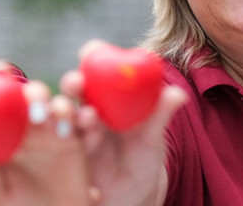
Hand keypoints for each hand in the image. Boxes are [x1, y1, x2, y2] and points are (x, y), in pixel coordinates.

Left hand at [0, 61, 89, 205]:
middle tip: (7, 82)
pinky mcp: (72, 139)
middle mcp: (26, 127)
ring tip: (37, 115)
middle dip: (15, 81)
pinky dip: (69, 116)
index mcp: (3, 135)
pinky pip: (72, 120)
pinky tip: (63, 127)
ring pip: (48, 101)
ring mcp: (50, 131)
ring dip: (42, 99)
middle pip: (20, 94)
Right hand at [62, 40, 188, 205]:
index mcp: (109, 92)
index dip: (92, 54)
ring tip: (89, 119)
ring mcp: (76, 128)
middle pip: (74, 86)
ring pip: (67, 114)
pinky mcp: (68, 151)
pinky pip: (63, 143)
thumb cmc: (143, 154)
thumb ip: (160, 114)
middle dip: (73, 81)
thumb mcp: (152, 135)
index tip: (92, 52)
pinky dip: (65, 140)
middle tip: (79, 84)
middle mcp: (88, 105)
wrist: (132, 190)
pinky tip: (75, 144)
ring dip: (72, 114)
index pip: (97, 64)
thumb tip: (179, 94)